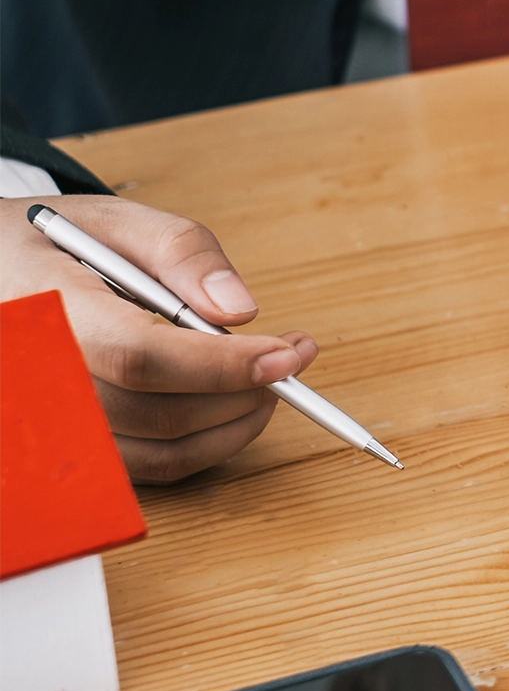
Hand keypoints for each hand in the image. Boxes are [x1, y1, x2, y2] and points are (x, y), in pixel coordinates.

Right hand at [1, 195, 317, 483]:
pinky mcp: (64, 449)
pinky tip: (225, 407)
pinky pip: (143, 470)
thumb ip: (179, 251)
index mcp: (45, 312)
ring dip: (231, 426)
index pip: (142, 357)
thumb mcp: (112, 220)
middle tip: (290, 360)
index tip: (288, 354)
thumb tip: (239, 308)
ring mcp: (45, 424)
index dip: (223, 364)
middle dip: (243, 392)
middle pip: (157, 413)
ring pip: (157, 453)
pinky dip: (200, 447)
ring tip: (266, 383)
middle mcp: (36, 379)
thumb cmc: (50, 245)